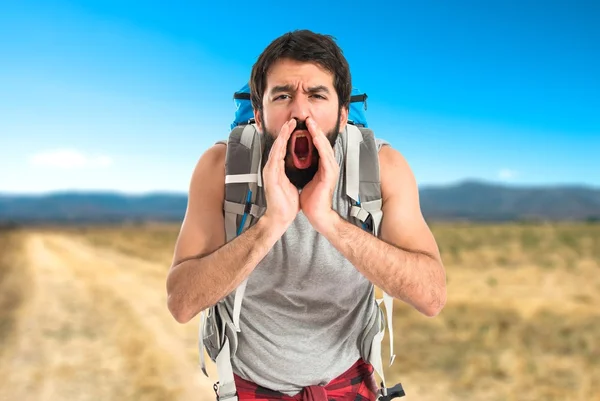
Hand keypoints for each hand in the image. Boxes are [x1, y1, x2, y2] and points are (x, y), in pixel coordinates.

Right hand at [262, 119, 299, 230]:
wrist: (281, 217)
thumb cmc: (286, 204)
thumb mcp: (293, 183)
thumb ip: (294, 174)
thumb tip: (302, 167)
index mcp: (278, 169)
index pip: (284, 149)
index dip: (289, 137)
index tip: (296, 127)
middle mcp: (272, 168)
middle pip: (279, 145)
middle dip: (285, 132)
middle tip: (292, 120)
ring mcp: (270, 171)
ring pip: (276, 148)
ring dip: (283, 135)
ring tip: (289, 125)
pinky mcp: (271, 175)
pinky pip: (275, 157)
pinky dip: (280, 146)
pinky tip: (284, 138)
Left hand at [300, 117, 339, 232]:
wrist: (316, 214)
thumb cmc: (311, 200)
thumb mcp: (306, 178)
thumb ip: (304, 167)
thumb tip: (296, 158)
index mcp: (322, 166)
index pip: (318, 146)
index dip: (312, 134)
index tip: (304, 124)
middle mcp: (328, 166)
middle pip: (322, 143)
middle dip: (315, 130)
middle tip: (308, 118)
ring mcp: (330, 170)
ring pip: (325, 147)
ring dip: (318, 134)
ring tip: (312, 124)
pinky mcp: (329, 175)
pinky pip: (326, 157)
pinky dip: (321, 147)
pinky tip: (316, 138)